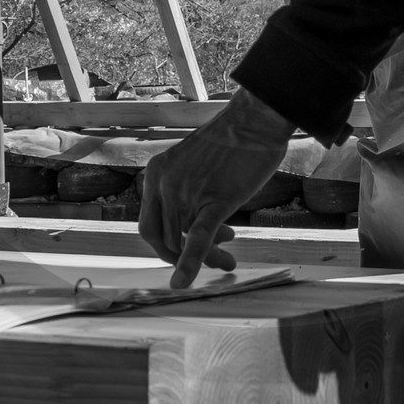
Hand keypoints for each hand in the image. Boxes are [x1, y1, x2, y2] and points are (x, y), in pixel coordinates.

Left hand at [140, 89, 294, 287]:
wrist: (254, 121)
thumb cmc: (232, 142)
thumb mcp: (192, 164)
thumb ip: (183, 189)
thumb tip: (192, 224)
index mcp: (156, 174)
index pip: (150, 224)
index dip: (166, 244)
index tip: (186, 248)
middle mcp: (164, 184)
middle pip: (164, 239)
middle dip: (183, 257)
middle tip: (212, 258)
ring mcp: (187, 192)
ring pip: (184, 243)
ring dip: (207, 259)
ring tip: (229, 259)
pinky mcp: (214, 200)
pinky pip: (198, 239)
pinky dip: (190, 264)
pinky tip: (183, 283)